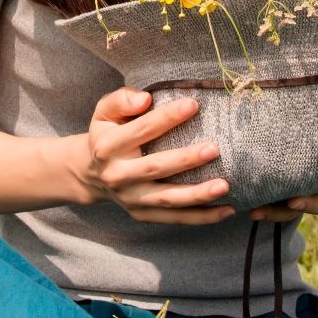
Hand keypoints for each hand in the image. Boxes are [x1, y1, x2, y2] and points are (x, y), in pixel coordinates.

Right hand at [74, 86, 236, 225]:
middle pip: (155, 167)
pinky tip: (226, 210)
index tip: (193, 105)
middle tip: (214, 149)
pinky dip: (202, 217)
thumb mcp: (104, 113)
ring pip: (168, 198)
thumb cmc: (107, 134)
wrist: (91, 174)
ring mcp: (131, 198)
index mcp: (108, 147)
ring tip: (225, 186)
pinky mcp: (142, 214)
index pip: (141, 130)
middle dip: (185, 159)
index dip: (167, 118)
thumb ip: (120, 100)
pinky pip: (175, 218)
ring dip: (197, 194)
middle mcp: (117, 175)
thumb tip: (145, 99)